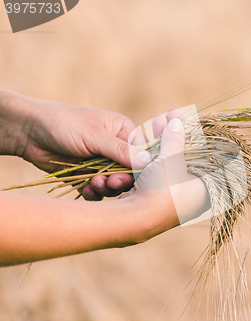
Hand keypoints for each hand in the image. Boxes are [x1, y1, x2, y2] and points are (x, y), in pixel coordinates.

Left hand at [0, 90, 152, 199]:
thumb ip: (121, 151)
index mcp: (123, 132)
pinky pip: (98, 190)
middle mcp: (115, 148)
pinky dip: (93, 193)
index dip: (142, 168)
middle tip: (110, 183)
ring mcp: (101, 163)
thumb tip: (148, 161)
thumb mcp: (95, 136)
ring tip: (93, 184)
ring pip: (114, 184)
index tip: (136, 179)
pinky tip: (86, 190)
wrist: (28, 131)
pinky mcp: (86, 175)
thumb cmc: (64, 124)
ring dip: (106, 188)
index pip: (142, 153)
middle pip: (130, 172)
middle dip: (121, 180)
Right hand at [121, 110, 210, 225]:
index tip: (182, 118)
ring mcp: (172, 197)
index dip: (192, 133)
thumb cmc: (163, 190)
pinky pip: (154, 171)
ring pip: (167, 162)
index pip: (205, 155)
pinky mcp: (153, 198)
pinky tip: (141, 138)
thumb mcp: (172, 160)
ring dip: (159, 141)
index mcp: (205, 188)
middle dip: (172, 134)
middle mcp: (191, 194)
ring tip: (154, 120)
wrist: (135, 220)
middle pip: (183, 156)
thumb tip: (178, 122)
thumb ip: (175, 140)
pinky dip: (148, 156)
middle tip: (165, 115)